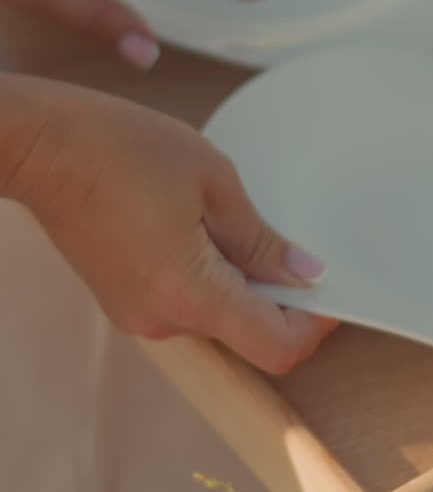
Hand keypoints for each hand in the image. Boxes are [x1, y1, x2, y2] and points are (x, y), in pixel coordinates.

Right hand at [1, 74, 333, 373]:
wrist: (40, 144)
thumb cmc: (118, 149)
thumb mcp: (212, 179)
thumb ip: (261, 238)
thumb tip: (303, 273)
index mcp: (191, 295)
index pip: (277, 347)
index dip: (315, 325)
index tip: (331, 292)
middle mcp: (163, 320)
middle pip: (248, 332)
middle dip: (277, 294)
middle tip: (287, 237)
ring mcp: (138, 313)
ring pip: (216, 314)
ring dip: (239, 279)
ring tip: (227, 216)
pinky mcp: (124, 299)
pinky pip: (184, 300)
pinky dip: (206, 274)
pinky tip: (197, 222)